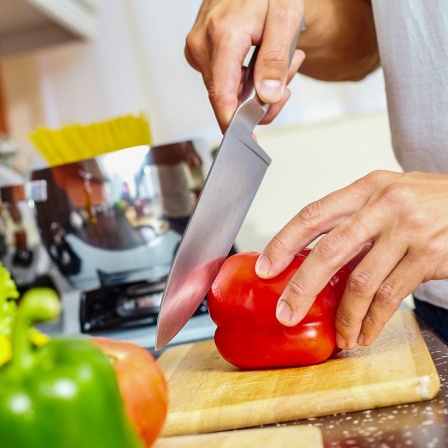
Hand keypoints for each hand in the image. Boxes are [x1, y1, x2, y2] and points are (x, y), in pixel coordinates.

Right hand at [185, 0, 304, 131]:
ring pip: (228, 91)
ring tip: (281, 61)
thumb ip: (275, 60)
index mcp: (221, 36)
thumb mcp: (285, 18)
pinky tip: (261, 60)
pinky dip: (247, 78)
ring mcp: (199, 50)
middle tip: (287, 75)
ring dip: (257, 86)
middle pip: (228, 97)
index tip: (247, 140)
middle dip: (261, 97)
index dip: (235, 123)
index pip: (222, 95)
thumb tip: (267, 96)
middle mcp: (202, 45)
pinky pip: (224, 80)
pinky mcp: (201, 52)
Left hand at [255, 170, 447, 349]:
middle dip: (303, 287)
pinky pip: (391, 296)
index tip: (265, 267)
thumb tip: (311, 256)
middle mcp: (383, 206)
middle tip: (286, 312)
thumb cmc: (424, 201)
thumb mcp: (385, 195)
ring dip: (344, 316)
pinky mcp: (428, 257)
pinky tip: (364, 332)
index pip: (312, 215)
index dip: (283, 242)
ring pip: (361, 282)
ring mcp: (407, 231)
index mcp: (365, 189)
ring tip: (338, 335)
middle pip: (330, 251)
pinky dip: (373, 320)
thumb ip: (352, 219)